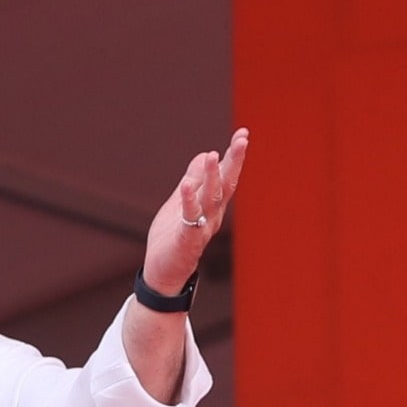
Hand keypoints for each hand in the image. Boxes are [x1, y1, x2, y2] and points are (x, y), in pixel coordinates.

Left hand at [140, 127, 248, 295]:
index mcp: (212, 206)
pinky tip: (186, 185)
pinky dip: (188, 201)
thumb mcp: (182, 202)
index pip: (227, 177)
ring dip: (213, 177)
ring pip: (210, 200)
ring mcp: (201, 228)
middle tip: (242, 139)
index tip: (243, 134)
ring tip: (213, 154)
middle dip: (234, 162)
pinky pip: (189, 219)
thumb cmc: (173, 237)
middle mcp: (212, 215)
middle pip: (226, 186)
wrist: (163, 272)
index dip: (234, 156)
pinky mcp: (186, 241)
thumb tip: (205, 154)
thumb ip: (194, 180)